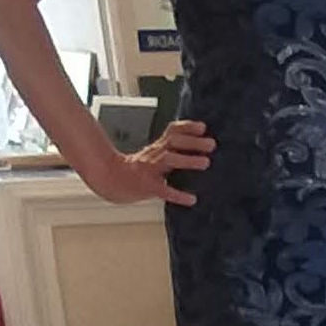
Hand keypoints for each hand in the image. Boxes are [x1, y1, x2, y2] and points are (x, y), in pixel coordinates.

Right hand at [88, 117, 212, 207]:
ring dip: (188, 160)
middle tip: (212, 144)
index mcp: (159, 146)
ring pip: (168, 160)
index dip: (187, 127)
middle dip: (193, 141)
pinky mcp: (147, 186)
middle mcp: (155, 154)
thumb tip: (203, 143)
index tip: (203, 127)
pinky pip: (163, 190)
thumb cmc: (141, 168)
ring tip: (206, 163)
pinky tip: (192, 199)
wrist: (113, 180)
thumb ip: (173, 147)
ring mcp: (150, 169)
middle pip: (173, 141)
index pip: (173, 131)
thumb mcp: (156, 152)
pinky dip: (178, 194)